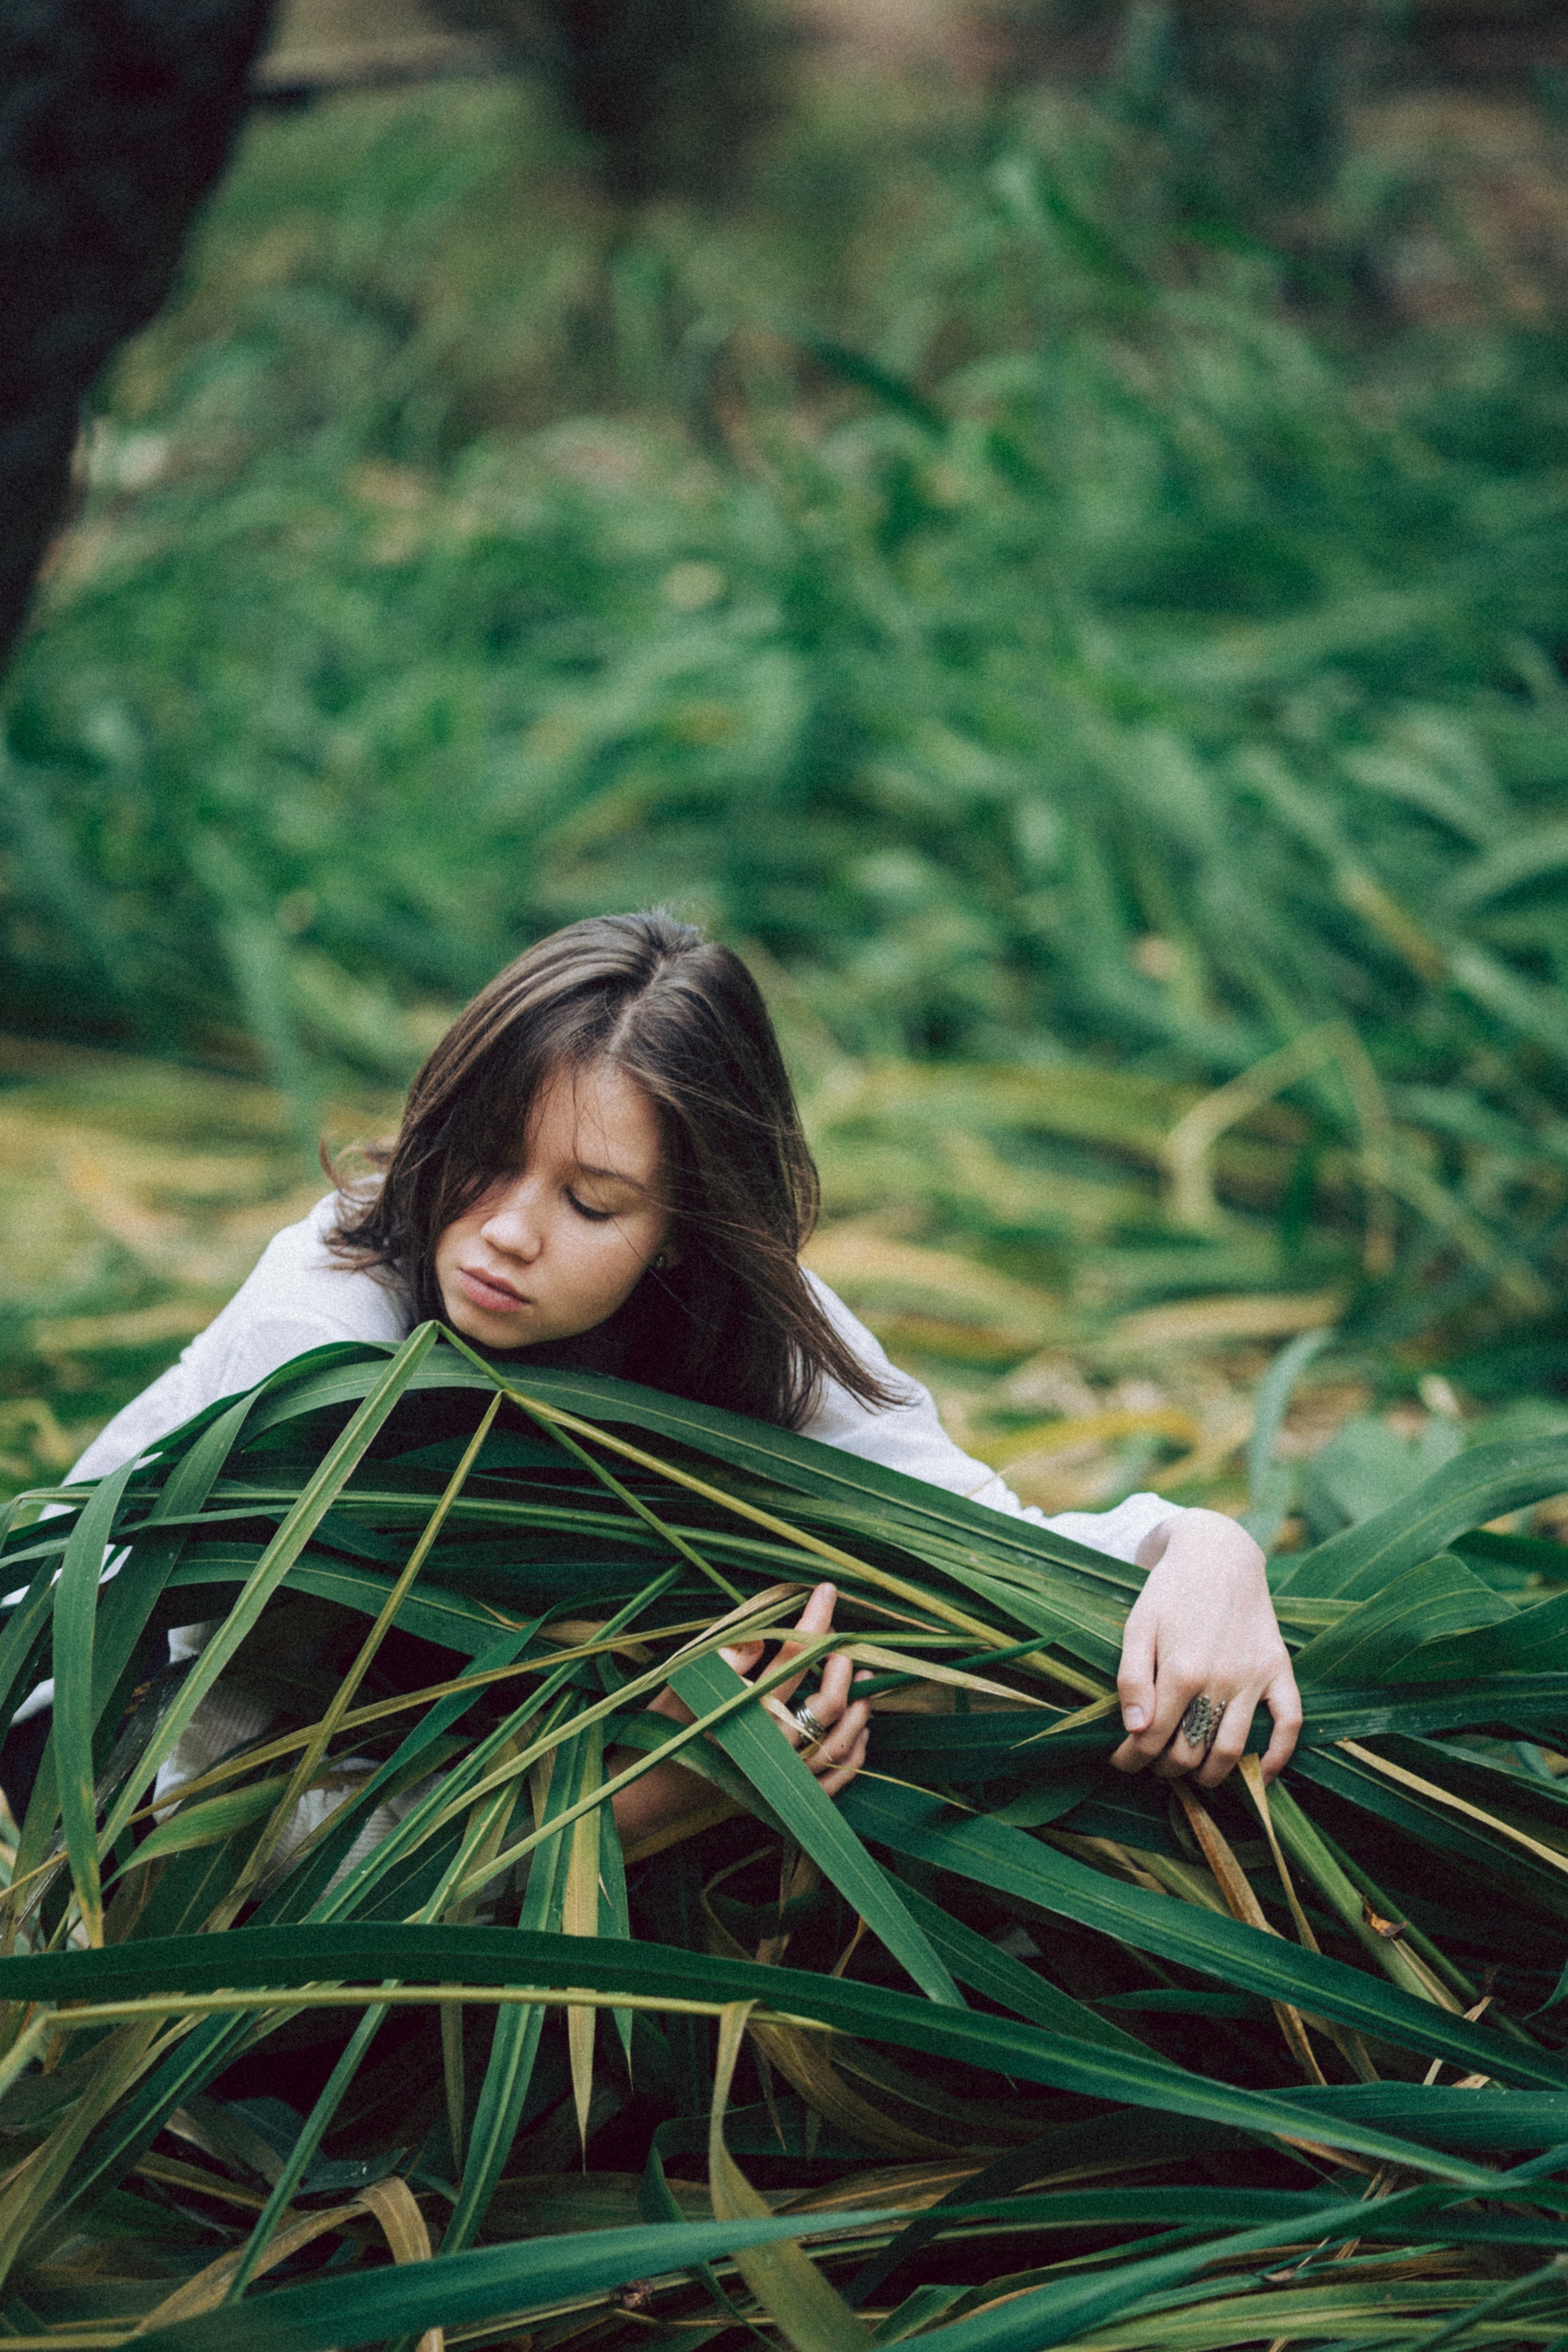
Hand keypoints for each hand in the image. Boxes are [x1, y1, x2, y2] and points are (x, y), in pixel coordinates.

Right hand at [648, 1580, 871, 1795]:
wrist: (648, 1790)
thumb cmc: (665, 1727)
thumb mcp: (687, 1682)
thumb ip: (728, 1655)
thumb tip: (764, 1630)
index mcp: (746, 1710)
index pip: (793, 1656)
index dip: (814, 1619)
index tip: (826, 1591)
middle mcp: (769, 1747)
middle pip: (827, 1703)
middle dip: (843, 1665)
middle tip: (843, 1643)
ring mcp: (780, 1778)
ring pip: (839, 1744)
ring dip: (860, 1710)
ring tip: (866, 1680)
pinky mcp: (784, 1801)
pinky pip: (834, 1781)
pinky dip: (855, 1754)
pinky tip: (861, 1730)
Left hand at [1111, 1510, 1300, 1787]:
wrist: (1217, 1555)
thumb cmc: (1169, 1591)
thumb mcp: (1137, 1626)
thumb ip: (1132, 1678)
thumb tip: (1136, 1730)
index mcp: (1180, 1670)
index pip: (1153, 1738)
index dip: (1132, 1758)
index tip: (1121, 1762)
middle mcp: (1220, 1679)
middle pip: (1192, 1751)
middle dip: (1167, 1768)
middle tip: (1154, 1765)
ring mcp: (1253, 1677)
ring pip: (1234, 1749)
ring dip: (1211, 1775)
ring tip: (1193, 1775)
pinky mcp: (1278, 1669)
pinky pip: (1289, 1722)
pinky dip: (1280, 1756)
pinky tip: (1263, 1774)